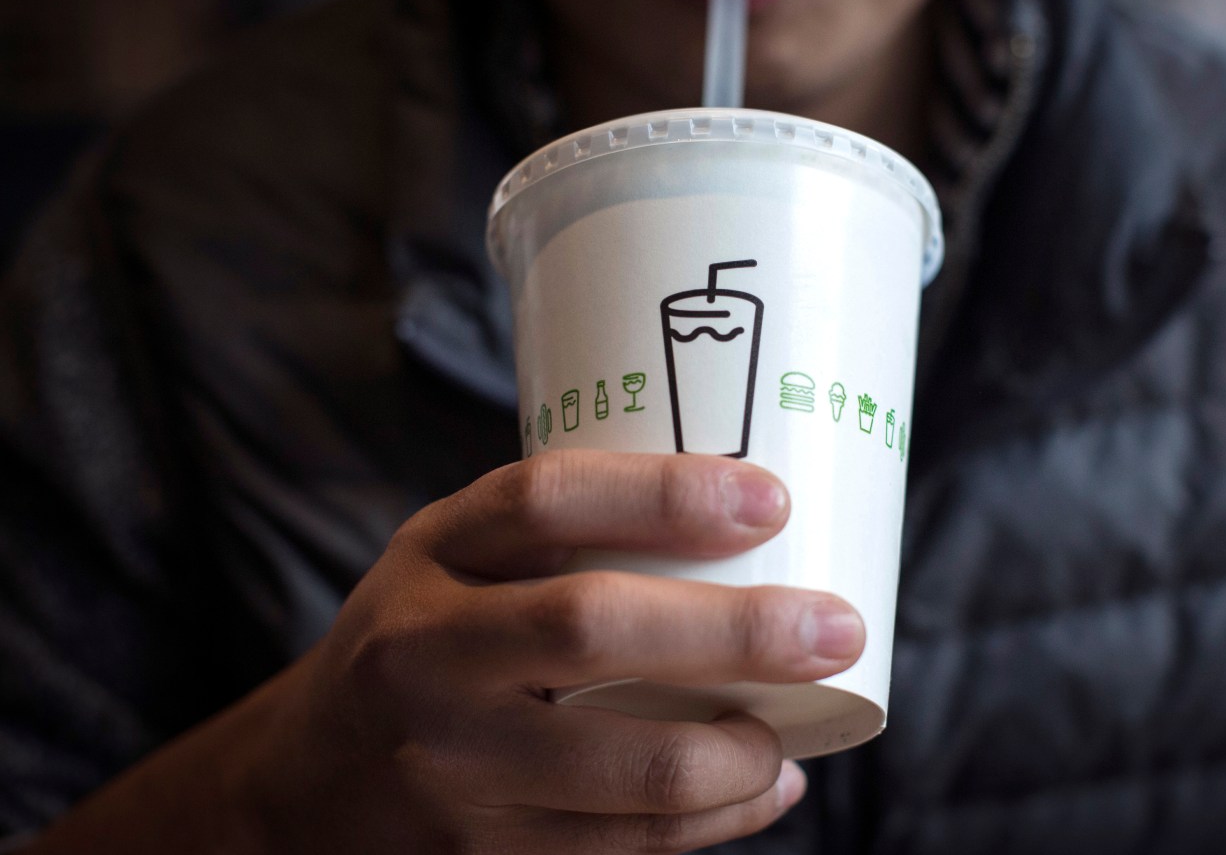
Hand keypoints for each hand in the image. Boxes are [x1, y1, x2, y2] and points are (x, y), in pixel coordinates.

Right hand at [247, 450, 865, 853]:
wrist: (303, 781)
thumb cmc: (421, 638)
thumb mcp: (454, 559)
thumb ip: (564, 537)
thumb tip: (755, 528)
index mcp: (429, 556)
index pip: (543, 500)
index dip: (665, 493)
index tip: (771, 496)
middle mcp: (425, 654)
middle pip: (592, 627)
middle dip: (738, 629)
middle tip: (835, 627)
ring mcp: (448, 768)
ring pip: (624, 768)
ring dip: (739, 753)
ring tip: (796, 727)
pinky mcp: (478, 854)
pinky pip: (623, 848)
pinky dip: (714, 822)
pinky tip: (762, 787)